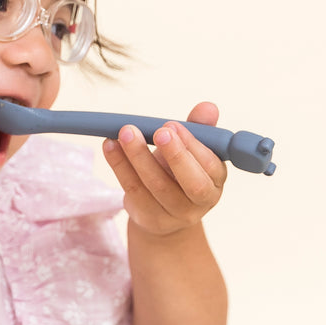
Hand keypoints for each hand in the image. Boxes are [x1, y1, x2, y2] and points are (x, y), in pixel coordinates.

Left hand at [103, 100, 226, 236]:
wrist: (163, 211)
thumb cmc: (180, 172)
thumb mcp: (192, 150)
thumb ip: (200, 128)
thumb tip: (208, 107)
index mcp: (215, 182)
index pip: (210, 165)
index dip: (192, 145)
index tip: (172, 125)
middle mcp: (200, 202)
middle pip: (191, 183)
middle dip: (175, 155)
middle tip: (158, 131)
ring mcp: (174, 214)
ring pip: (156, 186)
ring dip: (139, 156)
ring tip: (126, 132)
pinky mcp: (148, 217)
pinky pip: (133, 189)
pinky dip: (119, 165)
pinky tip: (110, 145)